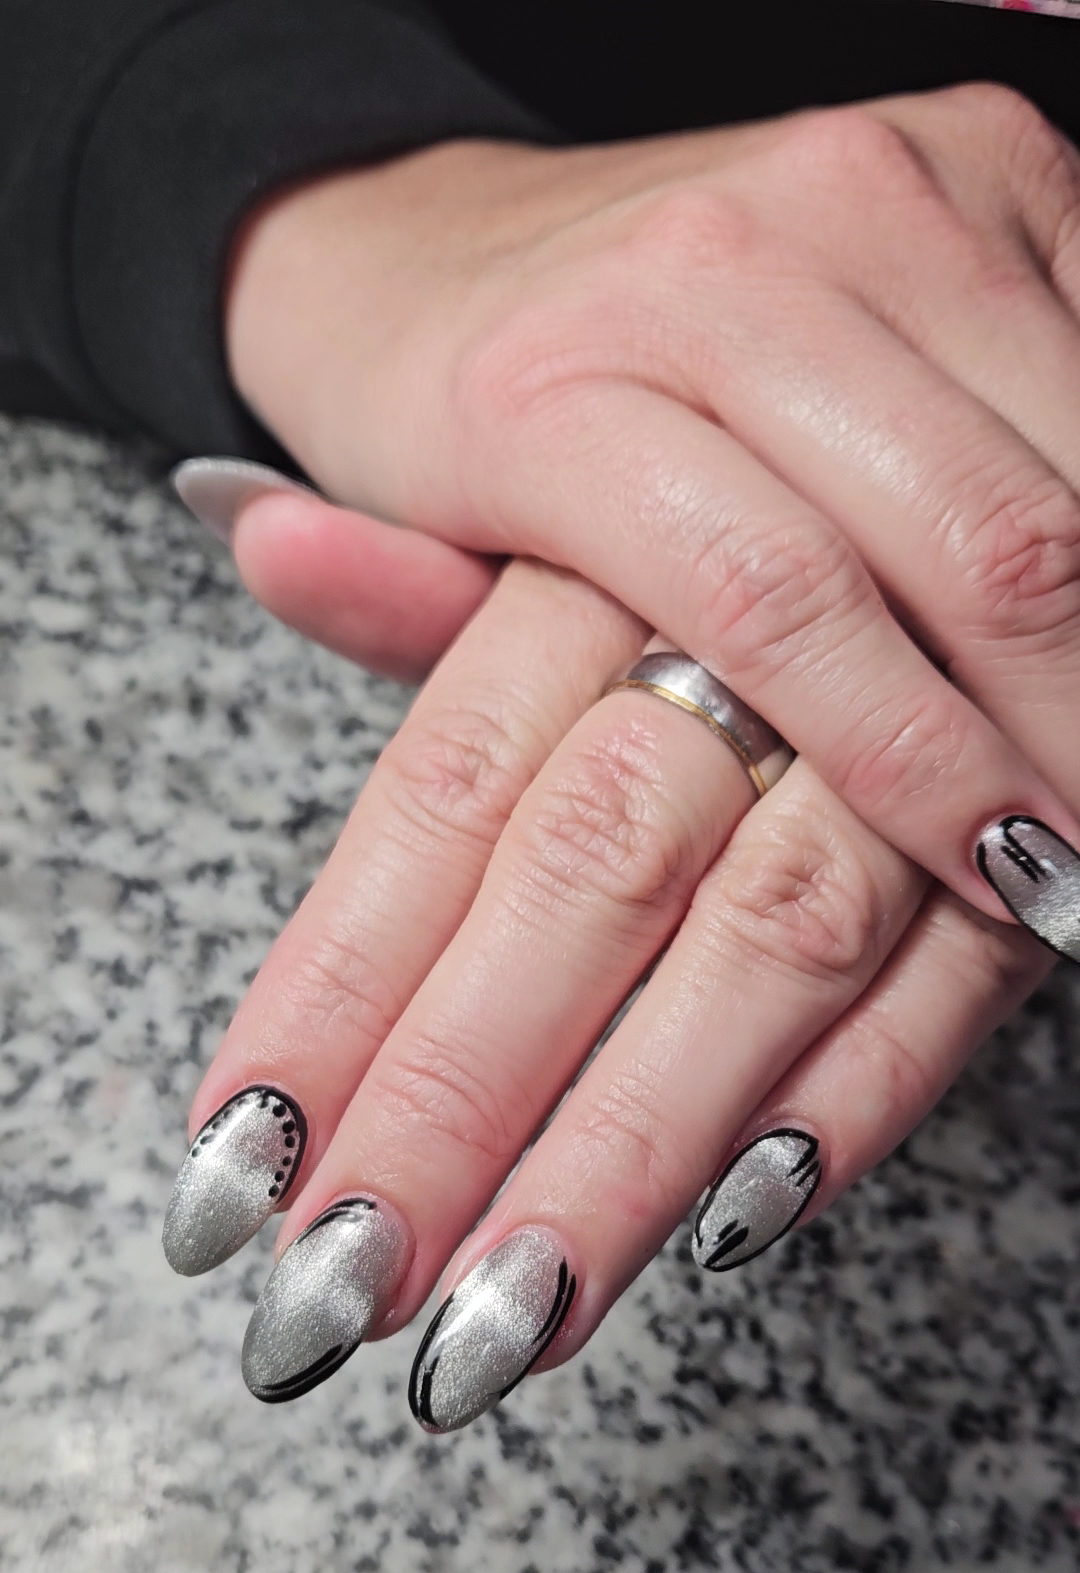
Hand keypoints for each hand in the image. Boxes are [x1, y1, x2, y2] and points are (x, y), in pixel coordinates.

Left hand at [161, 538, 1047, 1427]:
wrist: (1004, 433)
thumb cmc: (751, 510)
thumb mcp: (588, 507)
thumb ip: (432, 578)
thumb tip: (254, 539)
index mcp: (612, 553)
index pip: (444, 793)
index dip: (337, 982)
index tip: (237, 1153)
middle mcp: (750, 641)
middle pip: (588, 873)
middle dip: (460, 1096)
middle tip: (342, 1284)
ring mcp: (907, 733)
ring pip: (769, 935)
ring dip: (639, 1134)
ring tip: (516, 1309)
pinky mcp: (1041, 808)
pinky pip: (959, 961)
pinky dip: (859, 1087)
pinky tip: (736, 1217)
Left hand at [224, 84, 1079, 964]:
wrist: (481, 224)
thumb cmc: (461, 402)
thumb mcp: (411, 520)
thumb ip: (389, 595)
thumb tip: (267, 551)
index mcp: (567, 371)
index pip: (780, 595)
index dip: (916, 760)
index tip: (1002, 880)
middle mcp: (734, 259)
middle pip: (975, 534)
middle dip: (1066, 717)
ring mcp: (877, 190)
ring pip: (1064, 460)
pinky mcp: (986, 159)